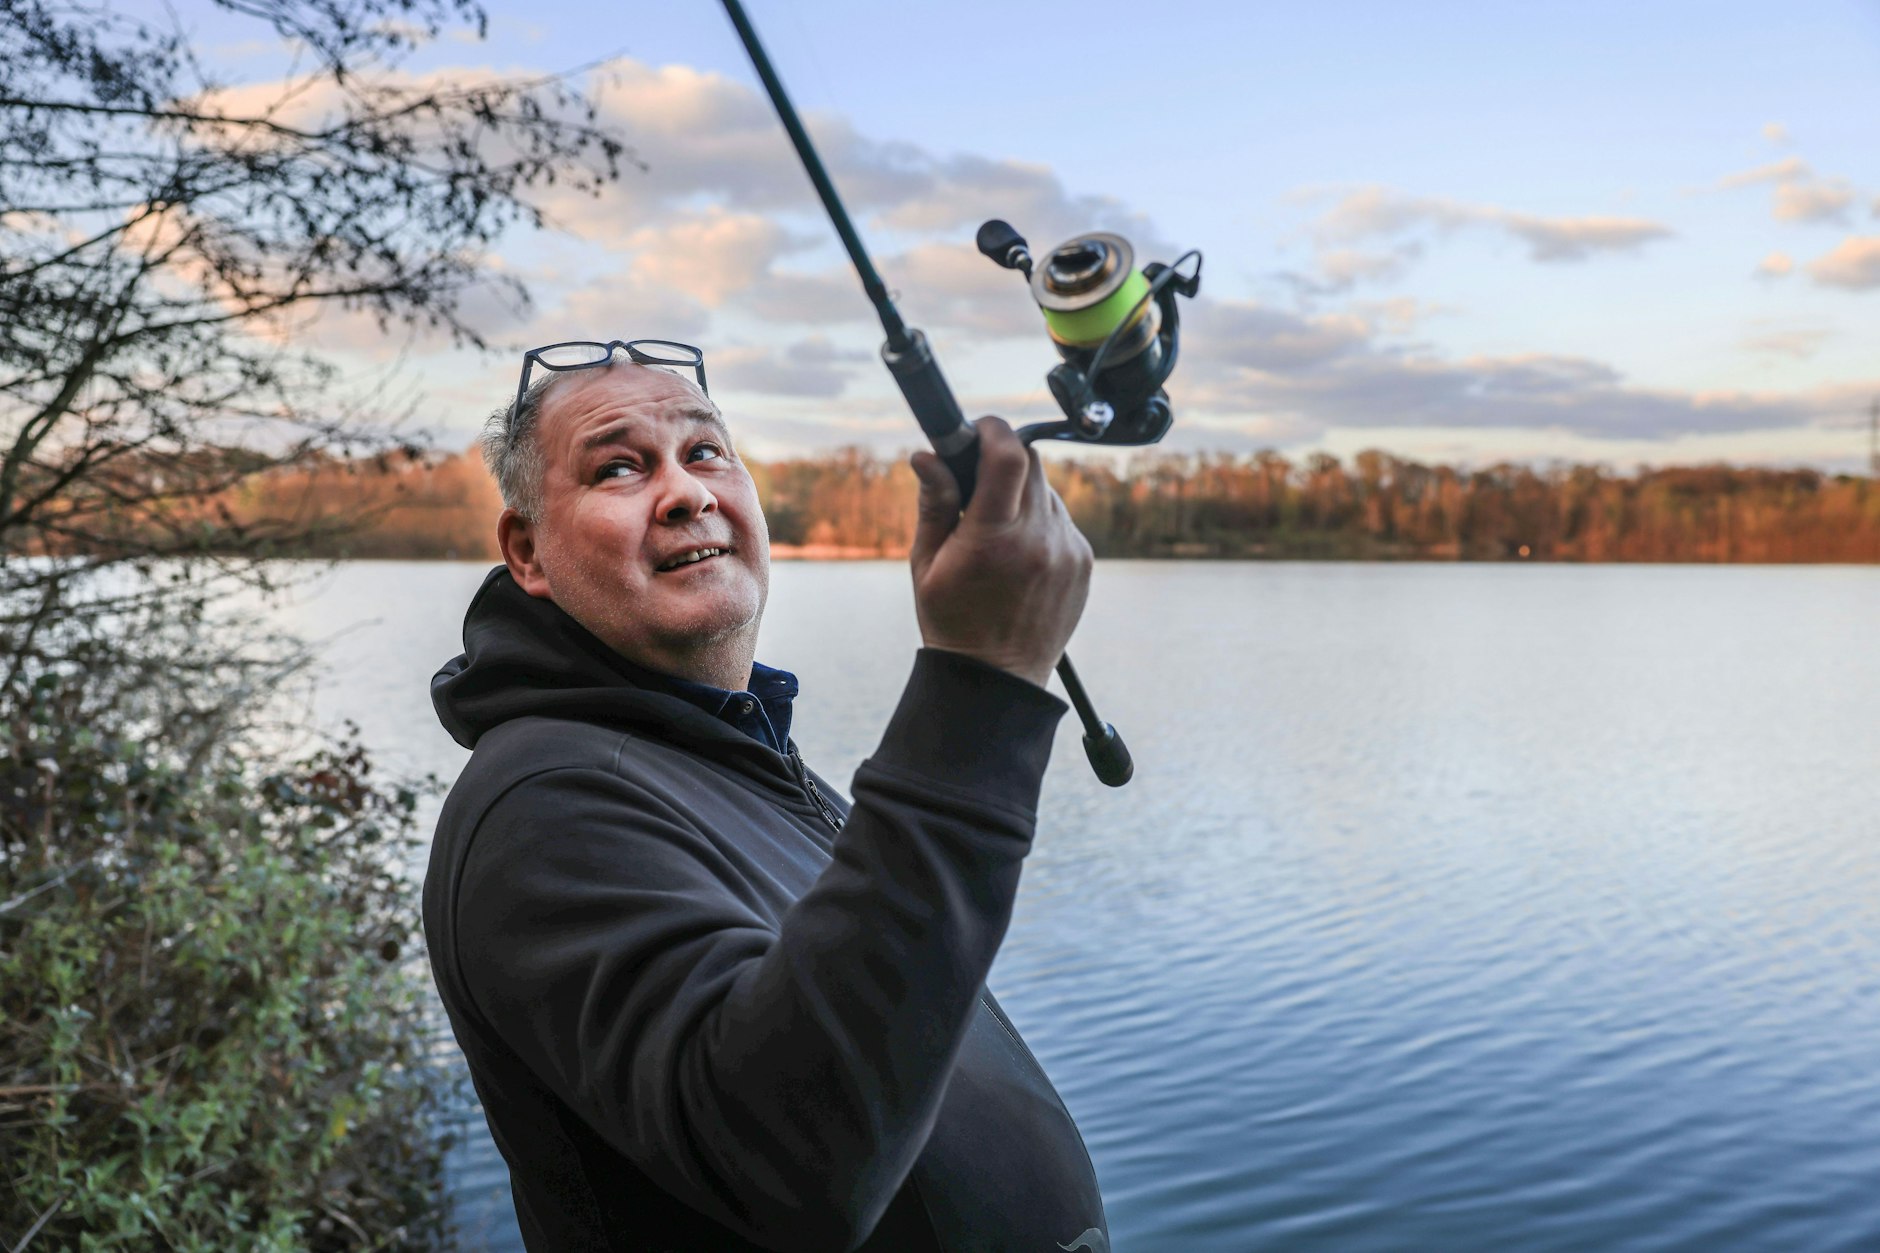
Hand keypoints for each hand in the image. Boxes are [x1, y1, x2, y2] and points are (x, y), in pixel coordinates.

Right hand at [908, 417, 1092, 687]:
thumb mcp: (927, 564)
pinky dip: (1040, 523)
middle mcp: (1039, 540)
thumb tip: (927, 454)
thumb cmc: (952, 622)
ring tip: (996, 532)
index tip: (977, 430)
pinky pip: (1062, 520)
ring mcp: (1067, 551)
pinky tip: (1018, 554)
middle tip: (977, 481)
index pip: (1008, 456)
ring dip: (1021, 495)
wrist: (997, 679)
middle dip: (1003, 460)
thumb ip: (934, 504)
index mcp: (994, 539)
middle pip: (1031, 464)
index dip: (992, 430)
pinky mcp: (1084, 562)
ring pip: (1047, 492)